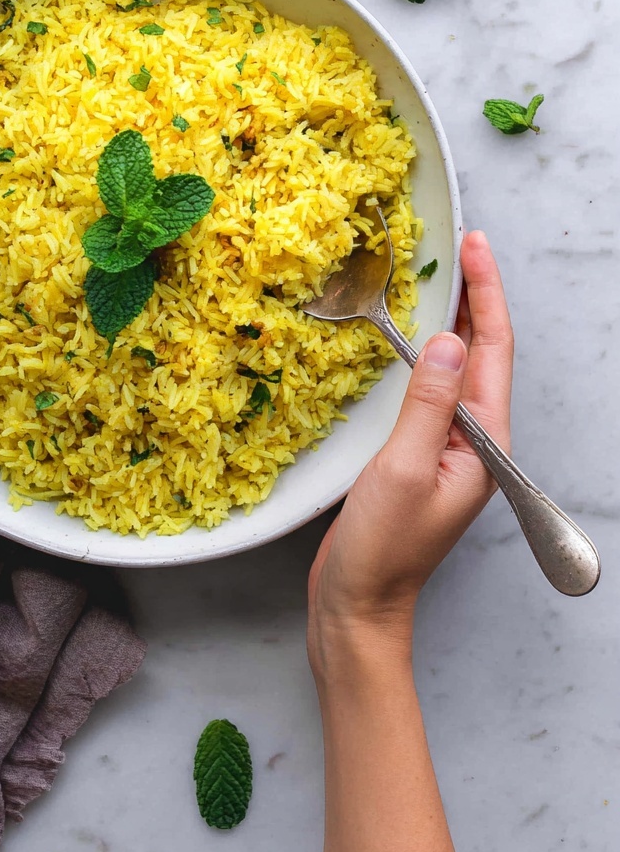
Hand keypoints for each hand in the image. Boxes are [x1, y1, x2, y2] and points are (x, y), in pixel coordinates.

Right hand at [307, 230, 512, 670]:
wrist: (358, 605)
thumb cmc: (382, 549)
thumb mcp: (403, 469)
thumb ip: (428, 404)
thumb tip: (448, 340)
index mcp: (483, 444)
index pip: (493, 352)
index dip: (486, 294)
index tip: (474, 246)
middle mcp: (474, 443)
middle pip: (483, 356)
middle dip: (476, 298)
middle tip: (460, 246)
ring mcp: (448, 451)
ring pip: (458, 371)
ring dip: (453, 322)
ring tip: (442, 278)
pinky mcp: (419, 457)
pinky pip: (431, 392)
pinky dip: (425, 355)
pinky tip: (410, 342)